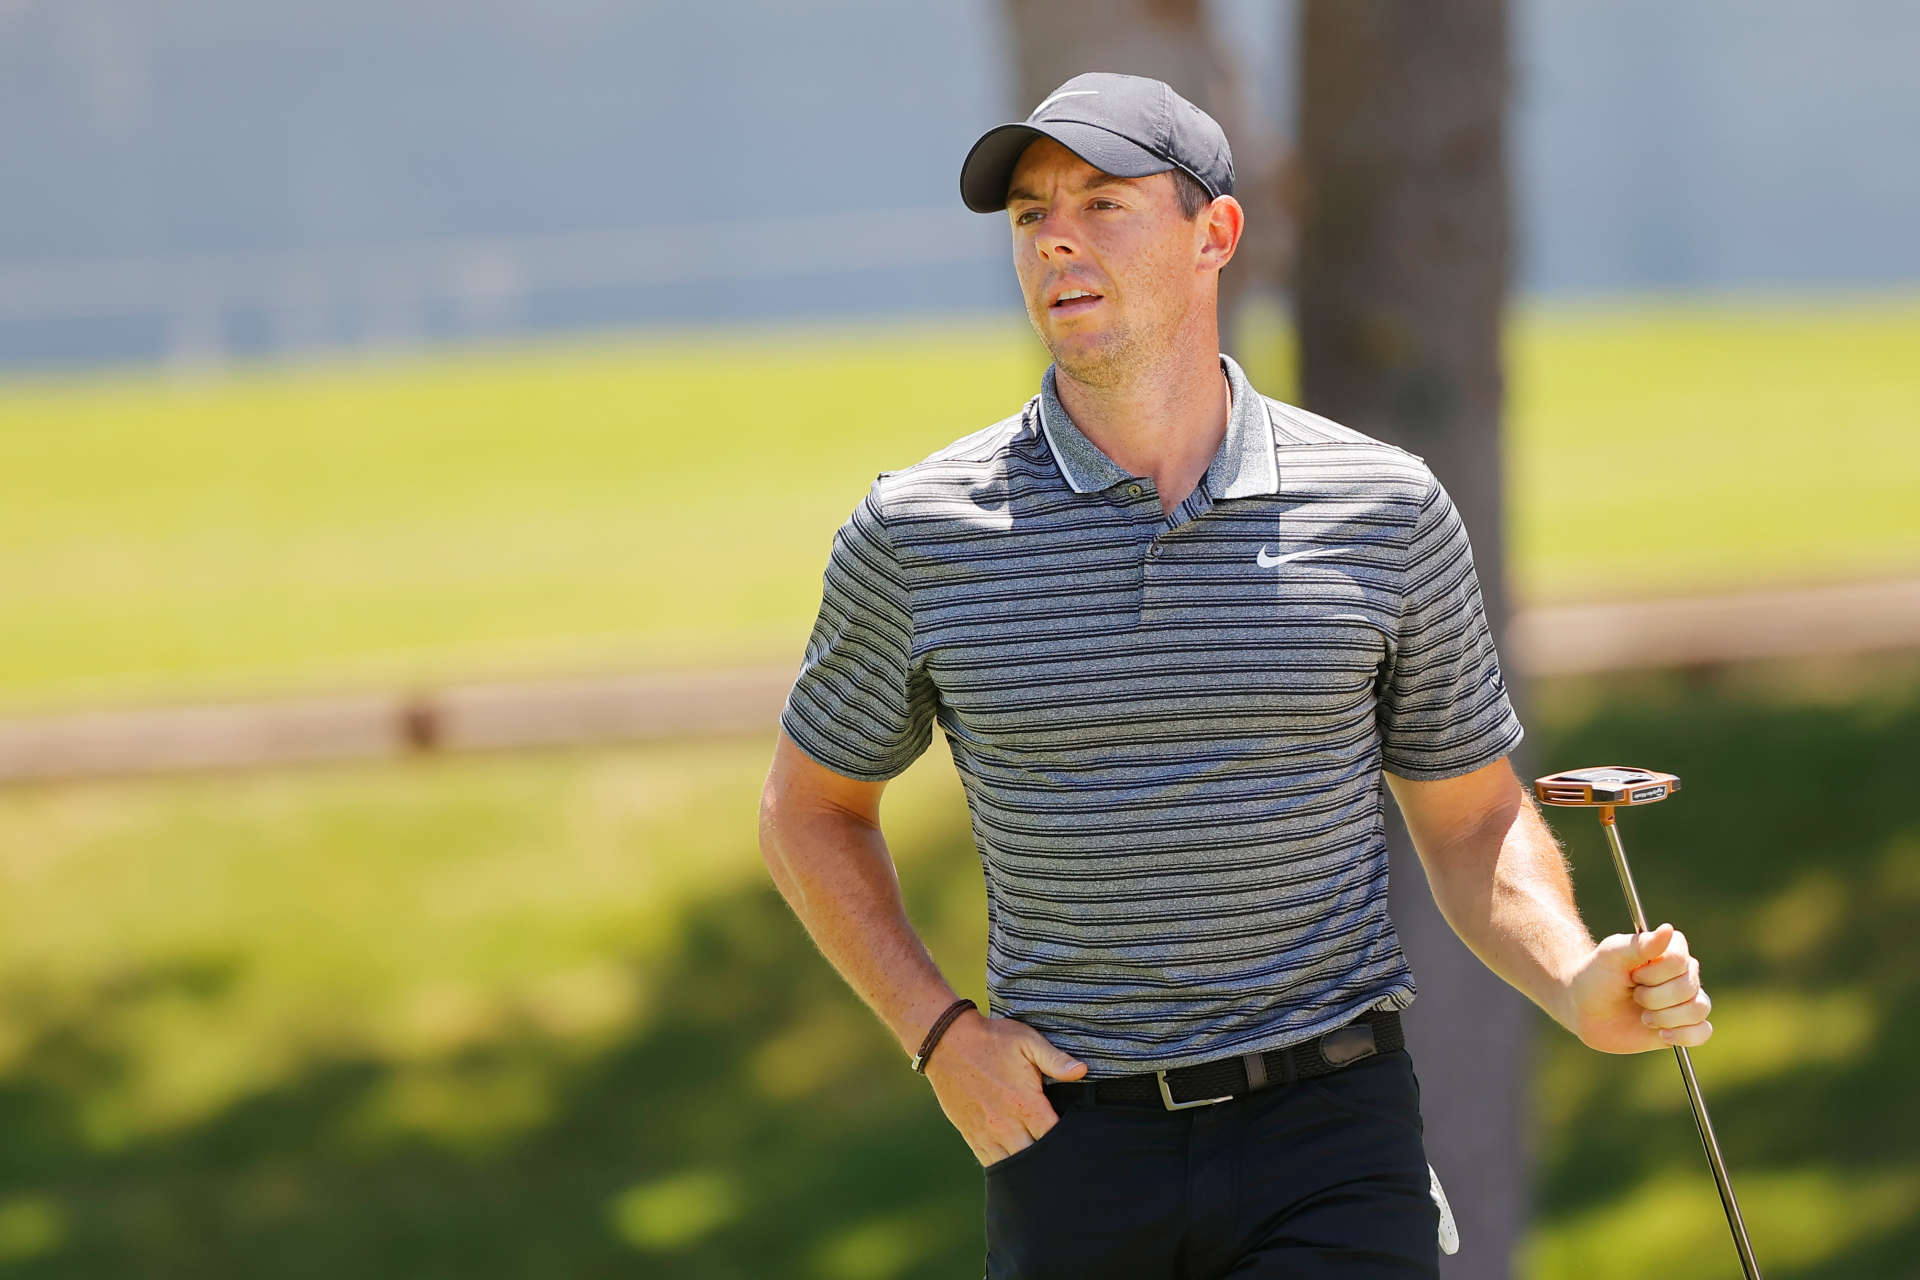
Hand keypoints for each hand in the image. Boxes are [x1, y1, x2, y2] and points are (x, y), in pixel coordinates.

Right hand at [922, 1009, 1088, 1165]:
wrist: (946, 1042)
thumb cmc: (992, 1039)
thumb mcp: (1027, 1041)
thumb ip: (1055, 1059)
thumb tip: (1082, 1071)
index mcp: (1025, 1104)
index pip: (1054, 1137)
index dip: (1068, 1142)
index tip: (1076, 1141)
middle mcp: (1006, 1124)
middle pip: (1036, 1158)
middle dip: (1050, 1159)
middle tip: (1063, 1157)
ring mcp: (986, 1133)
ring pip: (1013, 1166)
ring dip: (1028, 1167)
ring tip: (1042, 1165)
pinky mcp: (971, 1135)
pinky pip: (991, 1163)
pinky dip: (1005, 1167)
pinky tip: (1017, 1163)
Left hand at [1562, 922, 1713, 1053]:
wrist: (1585, 1009)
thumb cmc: (1597, 976)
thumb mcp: (1611, 956)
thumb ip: (1640, 945)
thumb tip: (1668, 929)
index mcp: (1670, 951)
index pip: (1680, 961)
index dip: (1653, 973)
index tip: (1632, 975)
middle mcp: (1683, 974)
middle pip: (1688, 988)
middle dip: (1653, 997)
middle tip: (1634, 995)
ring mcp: (1686, 1001)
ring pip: (1698, 1009)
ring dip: (1665, 1017)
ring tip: (1644, 1017)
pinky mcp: (1684, 1026)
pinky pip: (1704, 1032)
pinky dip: (1685, 1035)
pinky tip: (1662, 1034)